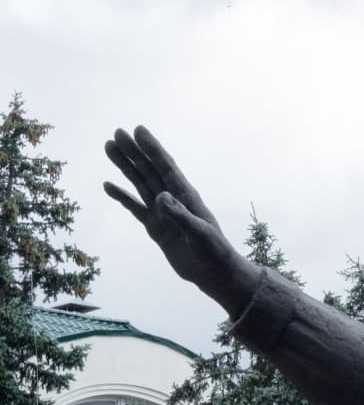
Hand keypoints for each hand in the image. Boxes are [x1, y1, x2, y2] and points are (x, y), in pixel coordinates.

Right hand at [104, 126, 254, 306]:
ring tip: (109, 148)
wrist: (214, 274)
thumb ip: (180, 215)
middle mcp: (174, 200)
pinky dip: (122, 197)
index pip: (167, 168)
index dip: (153, 149)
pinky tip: (109, 185)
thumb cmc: (214, 252)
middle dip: (134, 152)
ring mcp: (163, 213)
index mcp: (187, 197)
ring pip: (140, 184)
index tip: (138, 130)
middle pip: (149, 171)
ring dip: (125, 167)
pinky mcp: (155, 228)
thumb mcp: (199, 234)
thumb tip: (159, 197)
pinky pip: (135, 208)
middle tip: (116, 133)